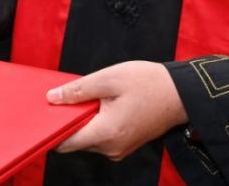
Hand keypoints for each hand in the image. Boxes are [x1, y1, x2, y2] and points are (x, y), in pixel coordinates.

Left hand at [47, 61, 187, 160]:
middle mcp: (111, 148)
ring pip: (88, 138)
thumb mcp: (109, 79)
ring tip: (92, 97)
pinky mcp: (125, 145)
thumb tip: (53, 98)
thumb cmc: (149, 84)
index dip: (53, 127)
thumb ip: (78, 90)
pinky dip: (96, 123)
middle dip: (69, 119)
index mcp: (106, 133)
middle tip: (71, 95)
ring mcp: (119, 149)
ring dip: (84, 120)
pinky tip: (103, 104)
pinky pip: (101, 137)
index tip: (47, 112)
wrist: (181, 94)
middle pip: (76, 139)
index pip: (66, 141)